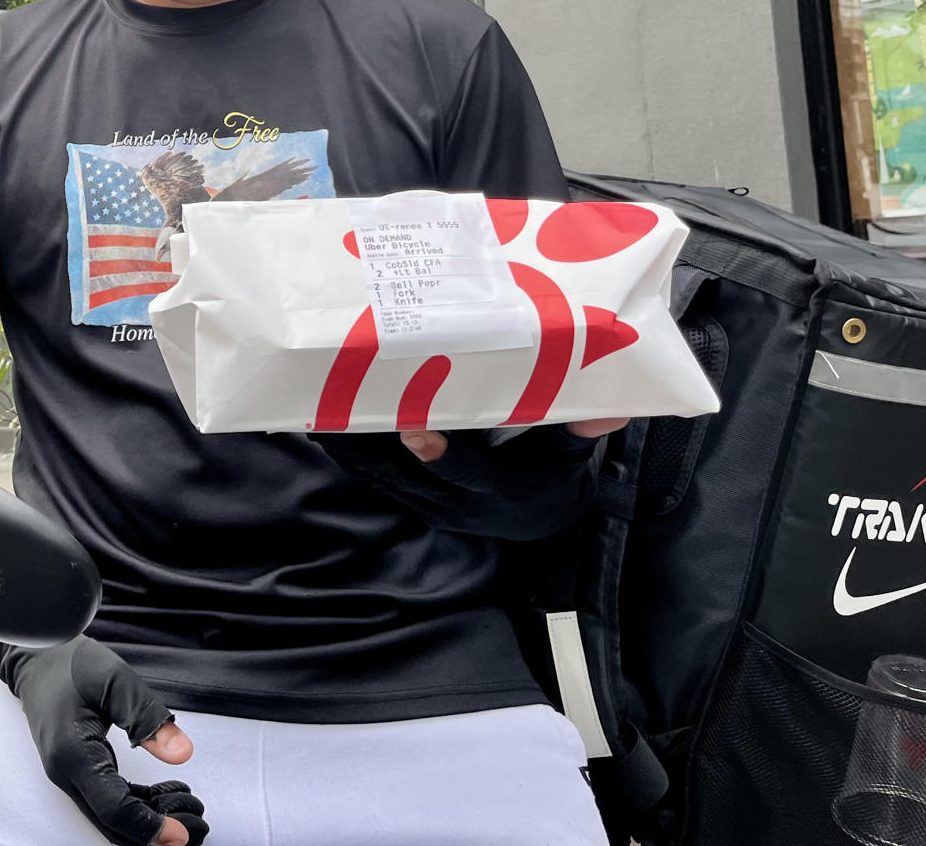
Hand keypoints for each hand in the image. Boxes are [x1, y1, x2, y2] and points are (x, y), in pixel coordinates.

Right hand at [0, 636, 206, 844]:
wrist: (37, 661)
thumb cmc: (72, 664)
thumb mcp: (116, 680)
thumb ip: (148, 717)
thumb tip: (181, 753)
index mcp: (73, 753)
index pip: (113, 808)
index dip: (148, 826)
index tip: (181, 834)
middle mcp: (66, 774)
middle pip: (111, 825)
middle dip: (153, 833)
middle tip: (195, 825)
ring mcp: (69, 776)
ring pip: (110, 819)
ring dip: (147, 822)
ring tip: (188, 808)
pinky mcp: (77, 773)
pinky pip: (107, 802)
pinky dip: (137, 807)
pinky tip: (166, 795)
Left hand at [315, 420, 623, 540]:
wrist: (537, 524)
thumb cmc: (551, 480)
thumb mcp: (570, 460)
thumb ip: (578, 434)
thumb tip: (608, 410)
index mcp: (497, 491)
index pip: (466, 473)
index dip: (439, 454)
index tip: (414, 429)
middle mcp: (455, 503)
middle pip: (406, 472)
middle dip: (373, 441)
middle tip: (339, 402)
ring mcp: (428, 504)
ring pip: (381, 476)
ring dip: (351, 446)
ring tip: (317, 406)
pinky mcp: (412, 501)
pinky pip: (374, 479)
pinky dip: (350, 455)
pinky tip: (321, 425)